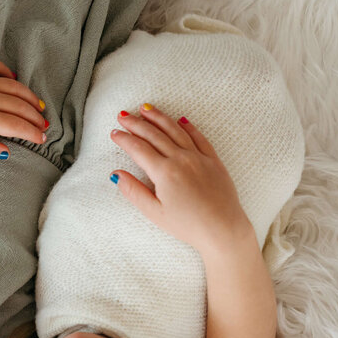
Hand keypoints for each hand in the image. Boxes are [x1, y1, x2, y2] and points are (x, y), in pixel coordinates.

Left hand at [0, 58, 47, 159]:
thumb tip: (5, 152)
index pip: (17, 126)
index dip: (33, 133)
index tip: (42, 139)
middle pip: (20, 106)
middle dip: (36, 117)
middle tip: (44, 126)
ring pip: (14, 86)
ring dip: (29, 97)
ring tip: (38, 106)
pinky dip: (8, 74)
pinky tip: (14, 81)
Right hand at [109, 104, 251, 251]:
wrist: (223, 229)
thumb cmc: (188, 225)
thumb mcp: (155, 213)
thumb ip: (134, 191)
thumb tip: (116, 175)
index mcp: (164, 172)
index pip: (138, 149)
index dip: (124, 139)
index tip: (114, 132)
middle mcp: (181, 159)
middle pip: (154, 134)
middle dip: (136, 123)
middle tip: (123, 115)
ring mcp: (199, 157)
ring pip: (175, 130)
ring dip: (158, 117)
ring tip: (145, 108)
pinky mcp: (213, 160)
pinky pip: (198, 137)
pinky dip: (188, 126)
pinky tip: (179, 120)